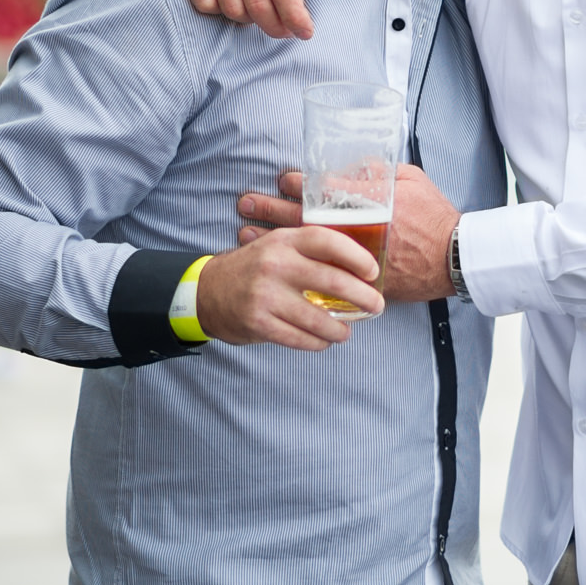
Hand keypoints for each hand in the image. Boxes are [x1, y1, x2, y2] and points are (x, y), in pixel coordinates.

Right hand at [164, 0, 339, 38]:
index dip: (295, 16)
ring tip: (258, 10)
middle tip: (284, 30)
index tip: (304, 31)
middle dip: (276, 26)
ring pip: (232, 9)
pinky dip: (220, 11)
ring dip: (249, 20)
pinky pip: (205, 4)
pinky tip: (232, 0)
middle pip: (258, 4)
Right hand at [195, 226, 383, 349]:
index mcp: (285, 241)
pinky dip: (318, 343)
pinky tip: (324, 341)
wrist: (208, 292)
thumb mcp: (280, 247)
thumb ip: (312, 251)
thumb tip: (360, 268)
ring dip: (341, 329)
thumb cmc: (256, 268)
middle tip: (377, 306)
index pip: (328, 241)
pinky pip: (300, 338)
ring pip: (319, 319)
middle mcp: (276, 265)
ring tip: (347, 331)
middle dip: (364, 298)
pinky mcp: (258, 323)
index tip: (374, 272)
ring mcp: (266, 295)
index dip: (357, 257)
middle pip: (333, 282)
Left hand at [240, 167, 459, 302]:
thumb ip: (381, 171)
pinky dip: (296, 269)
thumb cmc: (435, 216)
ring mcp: (354, 257)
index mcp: (369, 203)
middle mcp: (356, 230)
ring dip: (274, 239)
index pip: (324, 190)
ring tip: (244, 234)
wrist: (454, 257)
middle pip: (305, 218)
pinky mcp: (358, 279)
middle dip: (272, 210)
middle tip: (245, 203)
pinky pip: (321, 274)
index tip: (280, 180)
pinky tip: (275, 266)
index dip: (298, 184)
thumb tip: (357, 164)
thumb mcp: (412, 181)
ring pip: (305, 247)